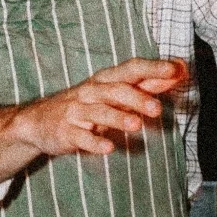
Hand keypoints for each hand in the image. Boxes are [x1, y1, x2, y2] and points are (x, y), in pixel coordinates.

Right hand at [6, 56, 186, 157]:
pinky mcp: (65, 132)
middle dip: (137, 98)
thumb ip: (146, 84)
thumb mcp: (112, 92)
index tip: (175, 69)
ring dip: (117, 118)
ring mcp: (76, 112)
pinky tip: (108, 148)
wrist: (37, 122)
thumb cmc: (84, 105)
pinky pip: (81, 137)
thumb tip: (179, 70)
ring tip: (136, 126)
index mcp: (105, 80)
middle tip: (157, 108)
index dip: (152, 68)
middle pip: (115, 91)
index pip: (130, 69)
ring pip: (98, 112)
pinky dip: (94, 142)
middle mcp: (90, 92)